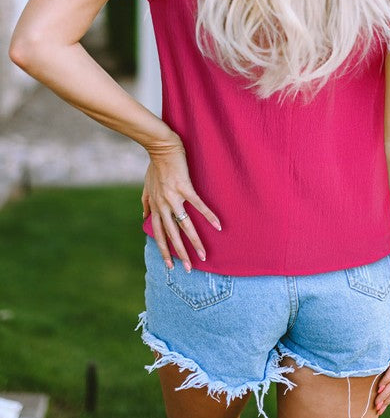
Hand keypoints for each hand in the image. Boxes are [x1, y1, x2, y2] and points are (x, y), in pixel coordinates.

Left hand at [141, 131, 221, 270]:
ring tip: (203, 255)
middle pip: (172, 235)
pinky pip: (198, 205)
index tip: (170, 266)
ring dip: (195, 241)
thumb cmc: (155, 166)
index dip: (164, 251)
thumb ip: (145, 203)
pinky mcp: (184, 187)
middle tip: (187, 269)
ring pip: (185, 225)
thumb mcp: (146, 186)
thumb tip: (143, 218)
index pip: (159, 235)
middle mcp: (163, 206)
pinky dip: (208, 216)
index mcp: (156, 207)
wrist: (161, 147)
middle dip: (180, 254)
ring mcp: (174, 197)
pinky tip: (218, 225)